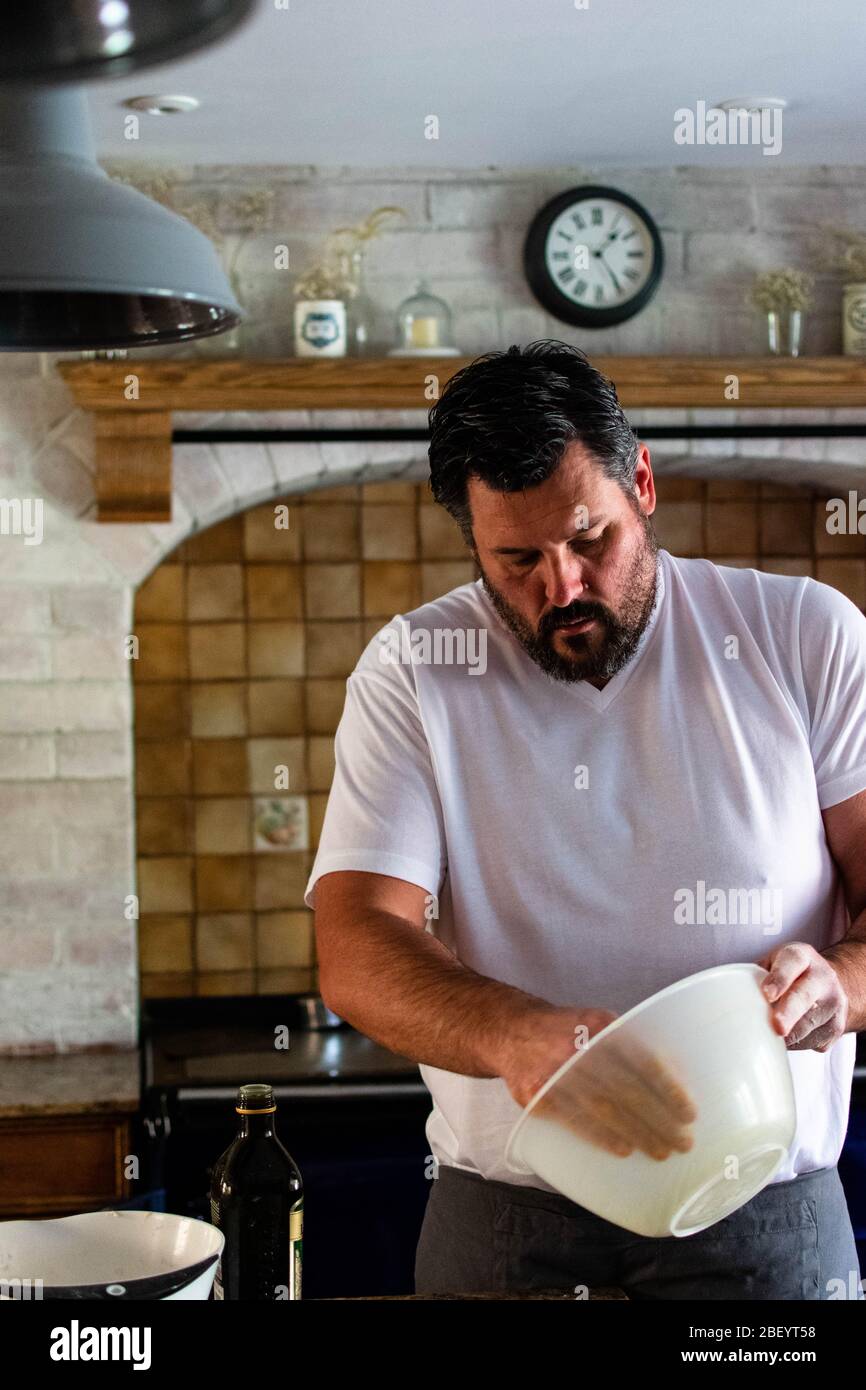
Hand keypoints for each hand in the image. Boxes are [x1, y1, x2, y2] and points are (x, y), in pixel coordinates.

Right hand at [500, 1006, 696, 1161]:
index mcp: (599, 1025)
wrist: (510, 1031)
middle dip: (658, 1120)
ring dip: (636, 1134)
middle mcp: (577, 1046)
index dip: (667, 1088)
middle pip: (625, 1089)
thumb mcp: (597, 1022)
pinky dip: (601, 1137)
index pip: (641, 1059)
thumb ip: (629, 1044)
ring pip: (602, 1109)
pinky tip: (623, 1149)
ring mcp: (554, 1071)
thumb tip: (677, 1074)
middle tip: (682, 1142)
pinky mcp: (536, 1094)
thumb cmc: (568, 1032)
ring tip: (660, 1152)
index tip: (689, 1113)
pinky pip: (573, 1120)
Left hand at [756, 942, 848, 1050]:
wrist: (830, 984)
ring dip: (786, 1035)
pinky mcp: (837, 1028)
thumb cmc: (790, 973)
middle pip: (804, 996)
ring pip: (807, 1026)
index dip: (780, 978)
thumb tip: (724, 998)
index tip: (767, 994)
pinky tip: (791, 1034)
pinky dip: (796, 1044)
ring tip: (771, 1030)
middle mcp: (823, 978)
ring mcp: (834, 1004)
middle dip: (789, 1013)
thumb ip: (755, 976)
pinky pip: (812, 1042)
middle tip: (777, 1027)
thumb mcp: (773, 963)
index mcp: (802, 956)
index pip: (792, 962)